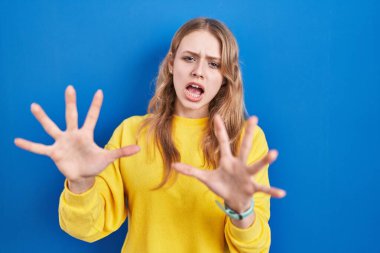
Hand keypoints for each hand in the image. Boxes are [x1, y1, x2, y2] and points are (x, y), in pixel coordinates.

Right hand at [15, 86, 139, 189]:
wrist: (82, 175)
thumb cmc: (95, 164)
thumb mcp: (108, 157)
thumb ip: (122, 152)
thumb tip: (140, 148)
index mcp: (86, 134)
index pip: (92, 117)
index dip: (96, 105)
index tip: (100, 91)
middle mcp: (73, 134)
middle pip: (71, 115)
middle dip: (71, 102)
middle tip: (70, 87)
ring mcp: (62, 142)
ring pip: (51, 127)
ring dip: (43, 118)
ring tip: (33, 106)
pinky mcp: (54, 152)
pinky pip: (39, 148)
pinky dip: (29, 145)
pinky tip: (16, 141)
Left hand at [172, 114, 285, 212]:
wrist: (234, 200)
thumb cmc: (222, 185)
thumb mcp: (205, 178)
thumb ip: (191, 171)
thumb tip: (173, 166)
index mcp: (227, 161)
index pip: (222, 142)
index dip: (219, 130)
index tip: (216, 116)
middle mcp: (239, 165)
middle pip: (243, 147)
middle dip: (248, 133)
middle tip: (255, 118)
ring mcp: (246, 175)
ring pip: (256, 165)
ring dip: (265, 160)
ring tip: (274, 153)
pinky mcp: (251, 187)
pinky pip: (263, 189)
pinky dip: (272, 191)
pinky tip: (283, 193)